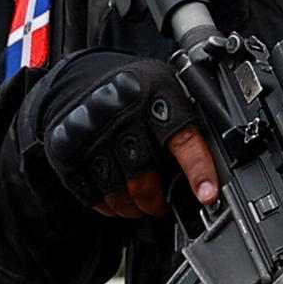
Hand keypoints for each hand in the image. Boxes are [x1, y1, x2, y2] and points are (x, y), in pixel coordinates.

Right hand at [34, 53, 209, 218]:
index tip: (207, 195)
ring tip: (139, 202)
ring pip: (117, 193)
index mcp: (153, 92)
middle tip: (161, 203)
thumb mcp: (167, 88)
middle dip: (156, 201)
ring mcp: (88, 131)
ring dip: (133, 207)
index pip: (182, 137)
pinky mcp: (65, 150)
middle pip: (144, 177)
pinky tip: (115, 196)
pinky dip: (108, 205)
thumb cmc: (132, 89)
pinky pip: (91, 196)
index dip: (198, 170)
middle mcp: (119, 110)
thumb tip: (217, 166)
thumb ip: (187, 121)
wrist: (77, 76)